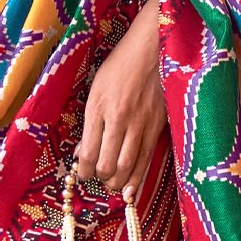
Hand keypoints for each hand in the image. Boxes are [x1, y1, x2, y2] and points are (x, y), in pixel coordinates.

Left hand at [76, 0, 166, 197]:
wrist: (152, 50)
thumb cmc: (120, 66)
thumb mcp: (96, 89)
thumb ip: (90, 121)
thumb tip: (83, 151)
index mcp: (99, 108)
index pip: (88, 153)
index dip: (82, 171)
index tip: (82, 174)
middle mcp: (119, 119)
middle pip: (107, 164)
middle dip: (100, 178)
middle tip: (98, 178)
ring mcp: (141, 124)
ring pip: (128, 166)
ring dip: (118, 182)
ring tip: (112, 185)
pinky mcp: (158, 126)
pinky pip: (147, 158)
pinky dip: (138, 178)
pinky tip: (131, 189)